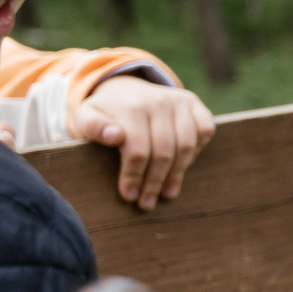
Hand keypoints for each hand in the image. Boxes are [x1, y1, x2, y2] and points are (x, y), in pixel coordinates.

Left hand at [71, 75, 217, 209]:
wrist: (124, 89)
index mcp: (131, 107)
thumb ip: (93, 127)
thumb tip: (114, 136)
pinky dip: (197, 151)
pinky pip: (205, 131)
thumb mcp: (86, 117)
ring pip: (186, 145)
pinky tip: (181, 165)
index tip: (129, 196)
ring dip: (177, 173)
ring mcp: (178, 101)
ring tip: (166, 193)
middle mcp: (158, 101)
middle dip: (154, 181)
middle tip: (147, 202)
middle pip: (163, 151)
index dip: (133, 176)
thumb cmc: (105, 113)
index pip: (137, 150)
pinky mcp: (194, 103)